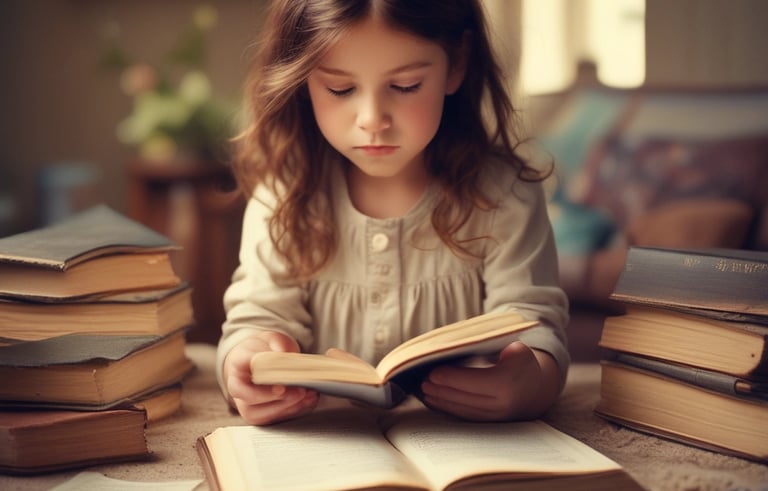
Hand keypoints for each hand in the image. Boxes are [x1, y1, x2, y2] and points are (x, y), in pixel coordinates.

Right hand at [223, 331, 318, 424]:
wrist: (258, 360)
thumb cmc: (263, 350)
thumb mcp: (271, 338)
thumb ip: (278, 343)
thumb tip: (284, 353)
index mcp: (236, 365)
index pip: (240, 376)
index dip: (259, 384)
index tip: (281, 386)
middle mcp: (237, 387)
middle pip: (251, 399)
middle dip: (277, 398)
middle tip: (300, 392)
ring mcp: (246, 404)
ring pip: (262, 414)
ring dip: (288, 407)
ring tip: (308, 395)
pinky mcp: (260, 414)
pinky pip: (274, 418)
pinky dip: (295, 410)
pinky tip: (309, 400)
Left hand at [420, 341, 559, 420]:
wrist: (539, 385)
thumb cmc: (520, 358)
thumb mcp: (513, 345)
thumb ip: (490, 346)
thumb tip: (454, 346)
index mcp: (510, 381)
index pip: (475, 382)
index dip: (452, 378)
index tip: (432, 372)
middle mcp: (505, 403)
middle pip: (467, 398)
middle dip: (442, 390)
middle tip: (422, 381)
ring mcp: (500, 417)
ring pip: (465, 410)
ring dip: (442, 402)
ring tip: (425, 391)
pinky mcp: (493, 423)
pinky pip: (468, 417)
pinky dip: (450, 409)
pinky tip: (435, 401)